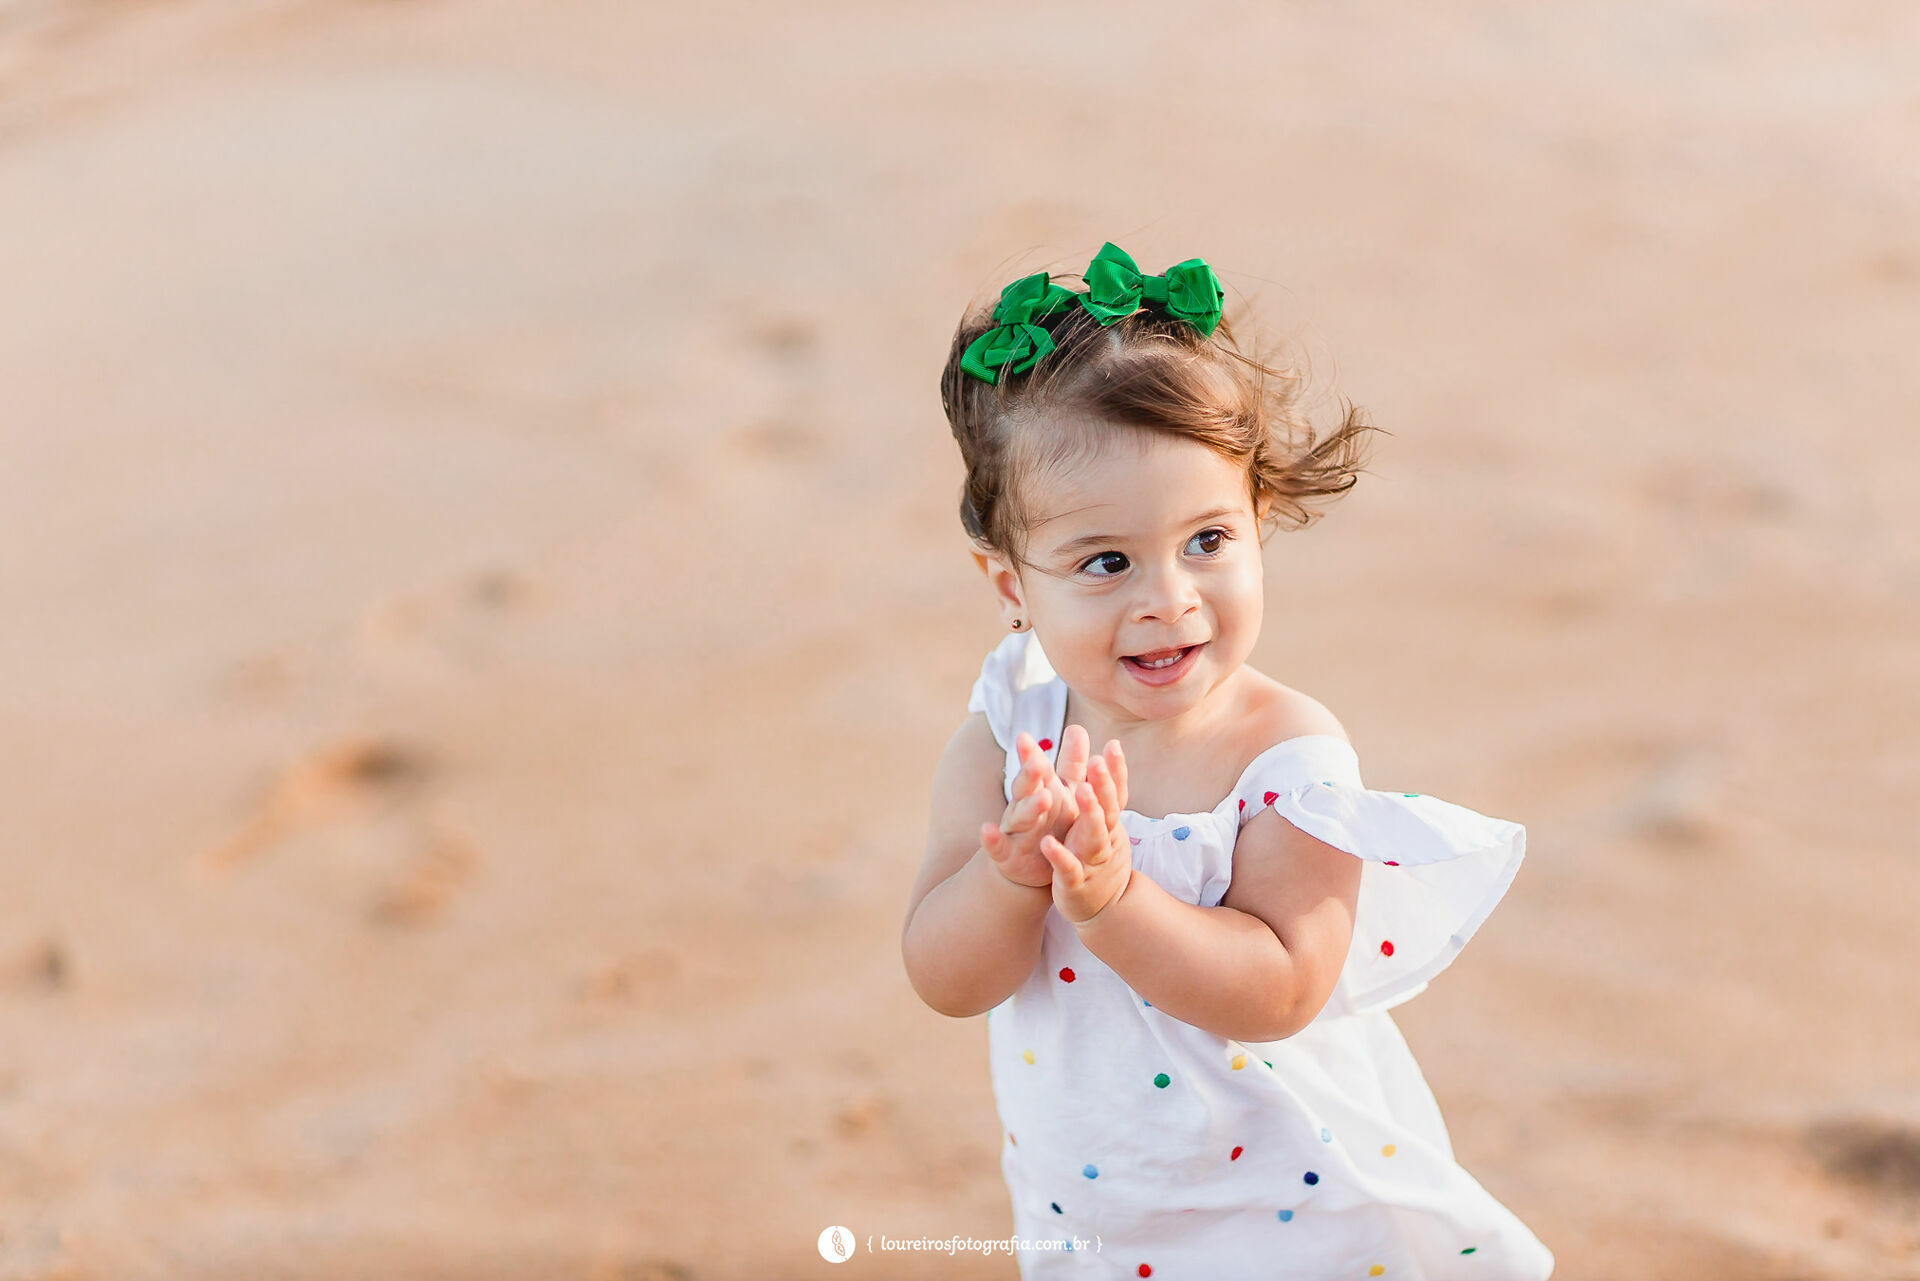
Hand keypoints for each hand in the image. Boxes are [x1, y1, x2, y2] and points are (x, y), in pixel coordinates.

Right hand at [980, 731, 1081, 887]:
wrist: (1033, 867)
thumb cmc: (1051, 823)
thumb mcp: (1064, 794)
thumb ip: (1071, 764)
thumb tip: (1078, 727)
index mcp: (1039, 791)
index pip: (1035, 770)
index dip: (1030, 755)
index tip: (1025, 737)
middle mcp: (1023, 808)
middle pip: (1025, 788)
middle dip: (1030, 775)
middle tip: (1040, 762)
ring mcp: (1015, 832)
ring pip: (1020, 817)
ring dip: (1030, 807)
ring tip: (1043, 797)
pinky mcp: (1006, 856)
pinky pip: (997, 848)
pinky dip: (991, 840)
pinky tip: (986, 830)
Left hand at [1040, 742, 1132, 923]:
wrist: (1102, 906)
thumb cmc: (1097, 853)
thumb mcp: (1099, 819)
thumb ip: (1096, 782)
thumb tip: (1102, 741)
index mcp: (1108, 822)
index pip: (1116, 793)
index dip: (1116, 771)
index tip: (1114, 745)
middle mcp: (1104, 838)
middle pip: (1108, 810)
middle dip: (1104, 785)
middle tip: (1098, 760)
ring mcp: (1091, 860)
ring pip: (1094, 836)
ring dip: (1090, 814)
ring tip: (1082, 791)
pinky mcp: (1074, 882)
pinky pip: (1068, 868)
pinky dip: (1059, 856)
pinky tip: (1046, 843)